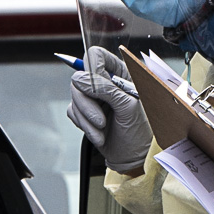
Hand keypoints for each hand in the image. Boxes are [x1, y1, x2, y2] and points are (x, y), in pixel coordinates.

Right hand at [68, 46, 151, 172]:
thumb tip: (79, 79)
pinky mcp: (86, 112)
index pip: (97, 55)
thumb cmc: (141, 132)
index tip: (94, 83)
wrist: (134, 158)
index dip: (91, 66)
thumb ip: (106, 90)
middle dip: (87, 102)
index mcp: (122, 74)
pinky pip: (72, 111)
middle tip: (101, 120)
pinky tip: (99, 135)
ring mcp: (95, 97)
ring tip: (102, 130)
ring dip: (86, 118)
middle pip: (80, 77)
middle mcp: (106, 83)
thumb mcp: (128, 107)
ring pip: (74, 96)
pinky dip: (84, 125)